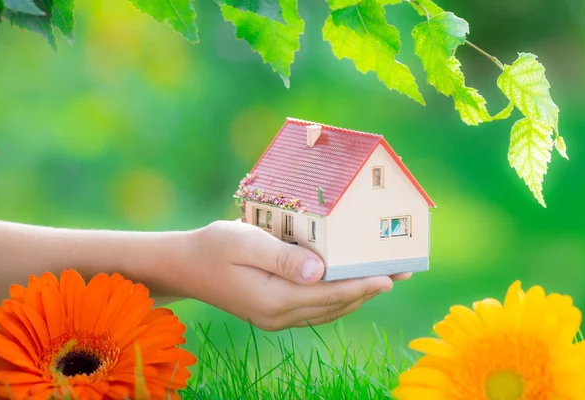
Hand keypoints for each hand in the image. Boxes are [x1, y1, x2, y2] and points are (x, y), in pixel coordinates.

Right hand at [165, 220, 411, 330]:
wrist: (185, 266)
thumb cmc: (213, 246)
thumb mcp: (244, 242)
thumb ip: (282, 256)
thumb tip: (319, 271)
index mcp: (273, 299)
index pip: (330, 294)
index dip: (363, 285)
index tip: (390, 276)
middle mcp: (278, 315)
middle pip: (334, 304)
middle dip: (368, 289)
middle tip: (399, 273)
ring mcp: (275, 317)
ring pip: (327, 309)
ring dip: (356, 295)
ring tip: (382, 280)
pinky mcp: (272, 312)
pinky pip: (315, 308)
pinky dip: (337, 297)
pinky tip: (349, 287)